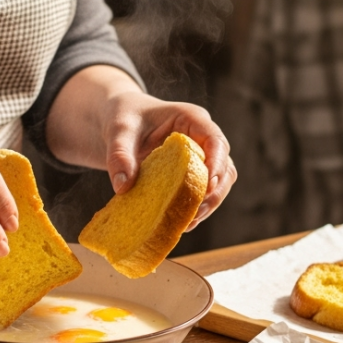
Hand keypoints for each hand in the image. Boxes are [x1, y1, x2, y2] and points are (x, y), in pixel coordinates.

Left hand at [99, 91, 236, 230]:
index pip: (215, 140)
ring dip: (209, 204)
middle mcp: (202, 137)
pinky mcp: (192, 173)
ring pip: (220, 183)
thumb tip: (123, 186)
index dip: (217, 163)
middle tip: (195, 212)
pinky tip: (182, 224)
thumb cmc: (124, 118)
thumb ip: (119, 154)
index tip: (208, 185)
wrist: (121, 124)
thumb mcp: (118, 131)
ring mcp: (201, 157)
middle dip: (215, 192)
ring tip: (189, 222)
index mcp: (191, 119)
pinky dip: (196, 208)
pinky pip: (204, 193)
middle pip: (224, 166)